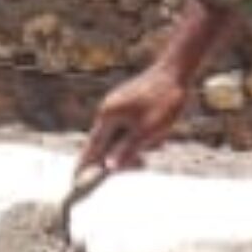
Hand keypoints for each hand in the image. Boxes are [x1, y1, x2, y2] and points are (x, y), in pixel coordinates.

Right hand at [78, 62, 193, 179]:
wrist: (176, 71)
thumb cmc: (163, 101)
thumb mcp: (148, 132)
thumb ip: (127, 150)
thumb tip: (109, 167)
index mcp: (108, 116)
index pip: (92, 147)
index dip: (85, 165)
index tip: (75, 180)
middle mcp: (108, 110)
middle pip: (107, 143)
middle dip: (125, 155)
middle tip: (143, 162)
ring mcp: (118, 105)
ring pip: (122, 136)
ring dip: (138, 144)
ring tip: (159, 138)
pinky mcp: (129, 103)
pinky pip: (131, 126)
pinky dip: (143, 134)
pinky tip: (160, 131)